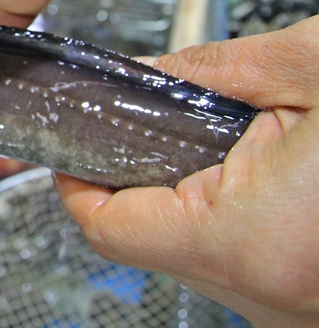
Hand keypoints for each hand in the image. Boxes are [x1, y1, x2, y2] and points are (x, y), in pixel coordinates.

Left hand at [56, 16, 318, 326]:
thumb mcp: (311, 69)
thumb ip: (205, 71)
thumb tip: (143, 73)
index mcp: (252, 239)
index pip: (104, 224)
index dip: (78, 176)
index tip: (77, 143)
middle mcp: (271, 296)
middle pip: (146, 241)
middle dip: (144, 180)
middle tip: (169, 127)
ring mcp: (298, 311)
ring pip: (199, 256)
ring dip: (199, 200)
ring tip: (249, 149)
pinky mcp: (317, 304)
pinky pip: (251, 265)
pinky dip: (245, 221)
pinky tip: (284, 179)